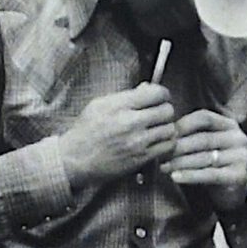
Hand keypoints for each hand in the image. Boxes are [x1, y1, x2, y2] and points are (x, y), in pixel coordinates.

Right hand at [59, 83, 175, 191]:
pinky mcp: (141, 158)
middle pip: (167, 110)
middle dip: (166, 110)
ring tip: (158, 128)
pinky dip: (166, 143)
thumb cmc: (86, 131)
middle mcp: (130, 122)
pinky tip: (158, 142)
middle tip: (160, 114)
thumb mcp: (99, 105)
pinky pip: (166, 147)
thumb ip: (125, 96)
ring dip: (167, 127)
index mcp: (120, 105)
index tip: (160, 97)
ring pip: (170, 129)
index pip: (156, 93)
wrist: (76, 159)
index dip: (162, 94)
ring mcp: (137, 142)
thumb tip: (146, 88)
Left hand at [165, 110, 246, 211]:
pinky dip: (190, 176)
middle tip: (161, 154)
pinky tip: (175, 177)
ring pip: (204, 157)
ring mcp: (241, 157)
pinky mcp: (238, 175)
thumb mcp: (208, 145)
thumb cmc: (216, 164)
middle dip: (178, 147)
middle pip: (203, 138)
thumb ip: (193, 135)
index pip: (204, 117)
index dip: (183, 124)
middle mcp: (238, 138)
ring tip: (164, 167)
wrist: (236, 190)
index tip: (167, 135)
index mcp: (230, 124)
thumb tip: (165, 133)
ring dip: (180, 162)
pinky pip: (210, 174)